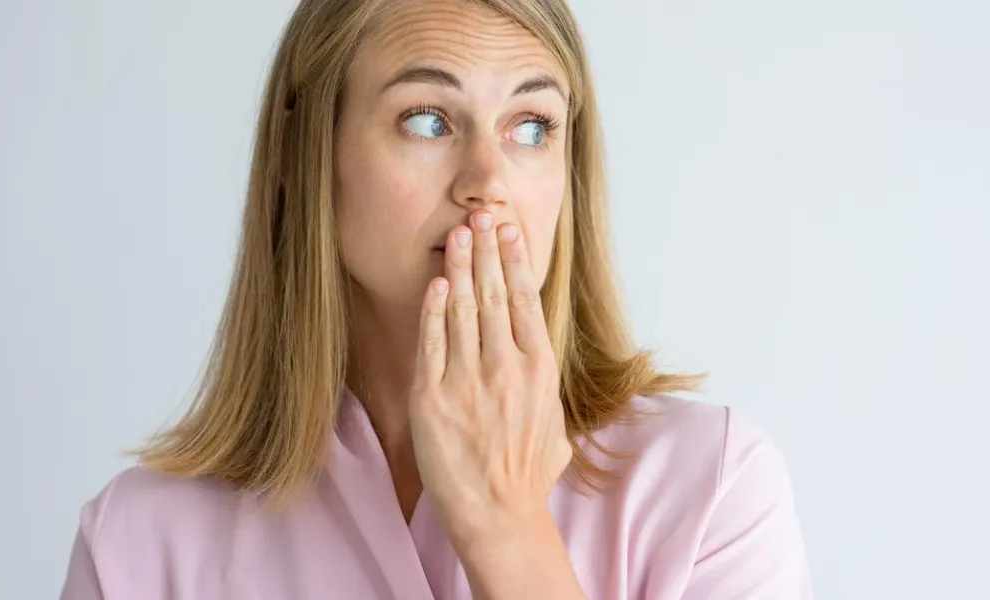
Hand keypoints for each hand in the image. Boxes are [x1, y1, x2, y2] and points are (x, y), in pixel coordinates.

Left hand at [409, 209, 571, 551]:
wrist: (497, 513)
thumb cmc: (528, 473)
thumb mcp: (556, 423)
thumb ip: (546, 387)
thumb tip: (542, 364)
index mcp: (539, 369)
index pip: (526, 300)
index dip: (515, 260)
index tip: (508, 231)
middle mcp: (506, 367)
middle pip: (494, 294)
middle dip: (485, 250)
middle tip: (478, 216)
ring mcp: (469, 381)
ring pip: (464, 310)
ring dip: (460, 267)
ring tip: (456, 235)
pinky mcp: (434, 397)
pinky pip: (433, 343)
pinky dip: (434, 310)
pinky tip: (436, 284)